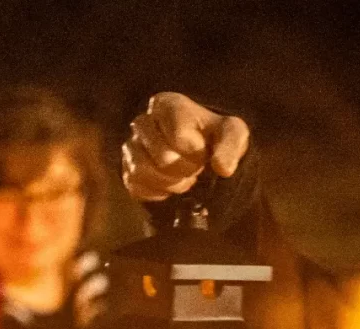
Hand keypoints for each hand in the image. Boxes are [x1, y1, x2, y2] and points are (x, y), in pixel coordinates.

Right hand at [122, 92, 249, 201]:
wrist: (201, 156)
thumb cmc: (215, 139)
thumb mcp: (232, 135)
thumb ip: (231, 147)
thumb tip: (223, 168)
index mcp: (166, 104)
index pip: (179, 138)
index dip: (196, 152)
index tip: (203, 151)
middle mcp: (143, 121)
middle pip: (163, 158)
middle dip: (185, 169)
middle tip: (194, 166)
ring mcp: (132, 145)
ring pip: (144, 171)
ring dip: (171, 182)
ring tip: (183, 177)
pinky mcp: (127, 169)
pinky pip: (135, 185)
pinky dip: (157, 192)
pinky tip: (170, 185)